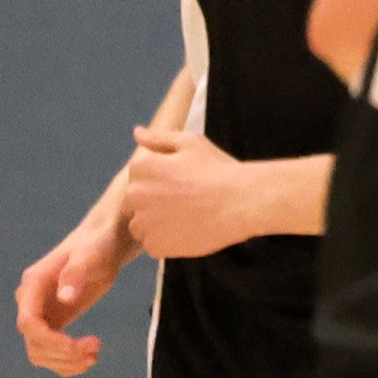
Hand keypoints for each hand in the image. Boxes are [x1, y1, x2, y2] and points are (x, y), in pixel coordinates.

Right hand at [13, 215, 130, 374]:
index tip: (79, 347)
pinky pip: (51, 351)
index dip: (51, 342)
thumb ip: (75, 274)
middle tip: (94, 354)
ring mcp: (41, 313)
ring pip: (40, 352)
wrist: (103, 242)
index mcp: (33, 285)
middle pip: (33, 343)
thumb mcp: (90, 256)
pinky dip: (67, 361)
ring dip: (64, 362)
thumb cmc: (96, 244)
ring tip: (93, 358)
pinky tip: (89, 358)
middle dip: (62, 355)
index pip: (29, 324)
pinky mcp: (54, 321)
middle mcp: (31, 302)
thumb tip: (65, 297)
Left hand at [120, 127, 270, 260]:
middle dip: (155, 203)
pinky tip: (187, 233)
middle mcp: (135, 194)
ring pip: (141, 226)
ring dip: (157, 224)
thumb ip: (159, 139)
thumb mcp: (191, 143)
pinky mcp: (155, 245)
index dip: (160, 183)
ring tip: (185, 220)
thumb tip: (137, 132)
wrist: (241, 202)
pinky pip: (152, 245)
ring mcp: (144, 222)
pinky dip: (166, 242)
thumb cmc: (218, 169)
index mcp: (141, 168)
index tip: (181, 186)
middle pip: (136, 203)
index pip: (139, 179)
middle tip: (185, 204)